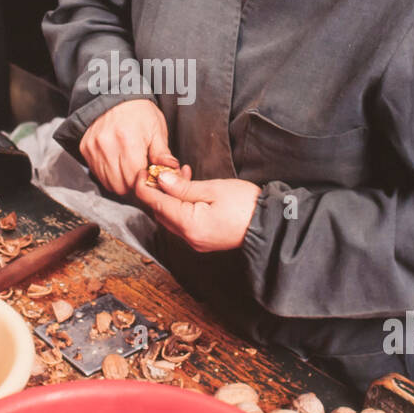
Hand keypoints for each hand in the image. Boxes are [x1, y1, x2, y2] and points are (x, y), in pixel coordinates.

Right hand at [80, 98, 174, 195]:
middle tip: (141, 174)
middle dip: (133, 185)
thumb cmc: (139, 111)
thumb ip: (162, 153)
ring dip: (120, 182)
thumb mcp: (157, 128)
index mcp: (128, 141)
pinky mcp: (85, 149)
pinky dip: (108, 174)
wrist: (114, 94)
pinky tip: (117, 164)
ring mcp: (94, 149)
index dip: (145, 182)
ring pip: (108, 183)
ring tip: (129, 169)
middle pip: (121, 186)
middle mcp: (107, 146)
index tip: (150, 176)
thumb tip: (171, 170)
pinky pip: (97, 174)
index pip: (136, 179)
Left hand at [135, 172, 260, 253]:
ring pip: (171, 218)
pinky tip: (189, 191)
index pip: (156, 204)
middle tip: (163, 171)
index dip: (145, 187)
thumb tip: (162, 180)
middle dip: (157, 191)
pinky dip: (180, 207)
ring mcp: (196, 241)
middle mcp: (189, 237)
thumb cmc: (246, 205)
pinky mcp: (203, 240)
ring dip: (170, 198)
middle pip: (161, 213)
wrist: (269, 225)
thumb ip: (183, 187)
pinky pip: (183, 223)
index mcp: (189, 224)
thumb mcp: (213, 189)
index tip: (143, 172)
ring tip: (181, 176)